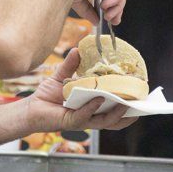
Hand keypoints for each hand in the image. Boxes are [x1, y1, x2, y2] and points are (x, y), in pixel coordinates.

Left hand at [23, 49, 137, 132]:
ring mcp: (82, 120)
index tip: (141, 97)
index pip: (114, 110)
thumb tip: (78, 49)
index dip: (128, 107)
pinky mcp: (71, 122)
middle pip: (114, 120)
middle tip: (141, 105)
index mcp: (92, 107)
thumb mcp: (62, 77)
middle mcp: (90, 115)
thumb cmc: (48, 95)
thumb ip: (72, 65)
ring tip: (124, 104)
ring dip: (115, 113)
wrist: (31, 108)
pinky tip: (98, 99)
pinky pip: (84, 116)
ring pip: (104, 121)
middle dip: (128, 114)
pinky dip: (92, 108)